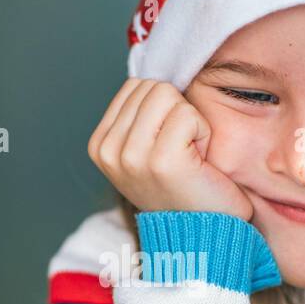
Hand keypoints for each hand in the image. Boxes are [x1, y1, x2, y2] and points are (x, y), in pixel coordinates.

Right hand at [87, 77, 253, 220]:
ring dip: (190, 122)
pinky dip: (203, 133)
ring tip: (189, 156)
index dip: (163, 109)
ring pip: (168, 95)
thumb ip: (139, 113)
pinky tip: (199, 162)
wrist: (204, 233)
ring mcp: (130, 157)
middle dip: (177, 113)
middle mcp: (108, 151)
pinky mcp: (159, 160)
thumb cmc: (185, 187)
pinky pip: (187, 114)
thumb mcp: (146, 147)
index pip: (136, 86)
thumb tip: (150, 70)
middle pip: (152, 87)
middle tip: (182, 152)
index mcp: (99, 145)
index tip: (168, 145)